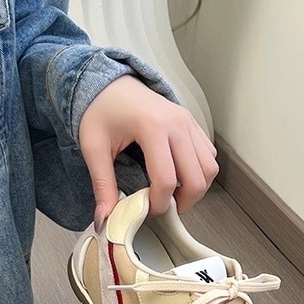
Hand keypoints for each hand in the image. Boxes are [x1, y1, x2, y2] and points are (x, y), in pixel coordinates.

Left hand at [78, 75, 218, 226]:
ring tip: (173, 195)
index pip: (166, 180)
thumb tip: (105, 219)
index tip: (145, 211)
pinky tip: (178, 177)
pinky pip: (208, 156)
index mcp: (152, 127)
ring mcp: (188, 122)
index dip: (158, 205)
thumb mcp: (94, 148)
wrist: (112, 84)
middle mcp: (177, 123)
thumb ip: (102, 185)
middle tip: (164, 208)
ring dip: (195, 189)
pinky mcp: (193, 125)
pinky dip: (199, 173)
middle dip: (183, 203)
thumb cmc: (101, 110)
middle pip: (196, 179)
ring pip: (209, 169)